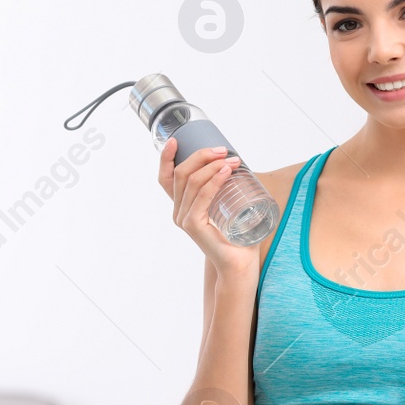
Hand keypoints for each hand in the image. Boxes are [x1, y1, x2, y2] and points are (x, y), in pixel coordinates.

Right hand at [156, 135, 261, 278]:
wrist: (238, 263)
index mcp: (182, 205)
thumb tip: (237, 163)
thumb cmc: (237, 236)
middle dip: (201, 155)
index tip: (176, 140)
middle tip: (224, 150)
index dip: (166, 157)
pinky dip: (213, 181)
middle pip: (181, 173)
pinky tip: (225, 172)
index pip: (167, 178)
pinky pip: (201, 197)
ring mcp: (184, 218)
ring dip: (212, 165)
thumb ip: (226, 189)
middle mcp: (178, 211)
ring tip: (232, 160)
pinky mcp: (193, 225)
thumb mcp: (227, 206)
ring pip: (192, 181)